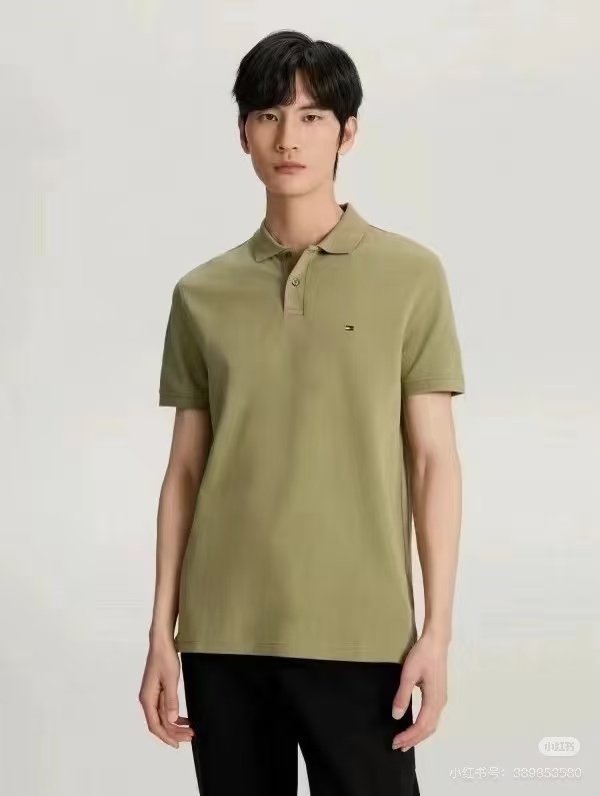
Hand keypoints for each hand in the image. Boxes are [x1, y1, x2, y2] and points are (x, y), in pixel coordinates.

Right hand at [138, 637, 194, 748]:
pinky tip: (183, 719)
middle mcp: (147, 699)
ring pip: (162, 717)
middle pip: (159, 724)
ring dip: (175, 725)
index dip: (166, 737)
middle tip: (190, 737)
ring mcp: (152, 696)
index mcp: (147, 698)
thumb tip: (172, 720)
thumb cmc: (164, 658)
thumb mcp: (171, 679)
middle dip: (174, 733)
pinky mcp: (157, 691)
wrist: (161, 642)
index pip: (155, 725)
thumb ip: (171, 700)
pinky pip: (164, 709)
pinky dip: (173, 716)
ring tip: (189, 730)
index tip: (178, 744)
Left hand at [390, 632, 448, 751]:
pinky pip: (433, 718)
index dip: (408, 736)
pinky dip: (424, 727)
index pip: (421, 726)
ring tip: (406, 741)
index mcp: (433, 700)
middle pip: (428, 729)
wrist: (436, 642)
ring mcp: (441, 699)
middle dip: (413, 740)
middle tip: (398, 746)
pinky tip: (415, 726)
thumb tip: (396, 716)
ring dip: (419, 735)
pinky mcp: (439, 695)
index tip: (395, 742)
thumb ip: (403, 696)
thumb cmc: (422, 655)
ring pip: (432, 724)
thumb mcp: (408, 674)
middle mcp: (440, 703)